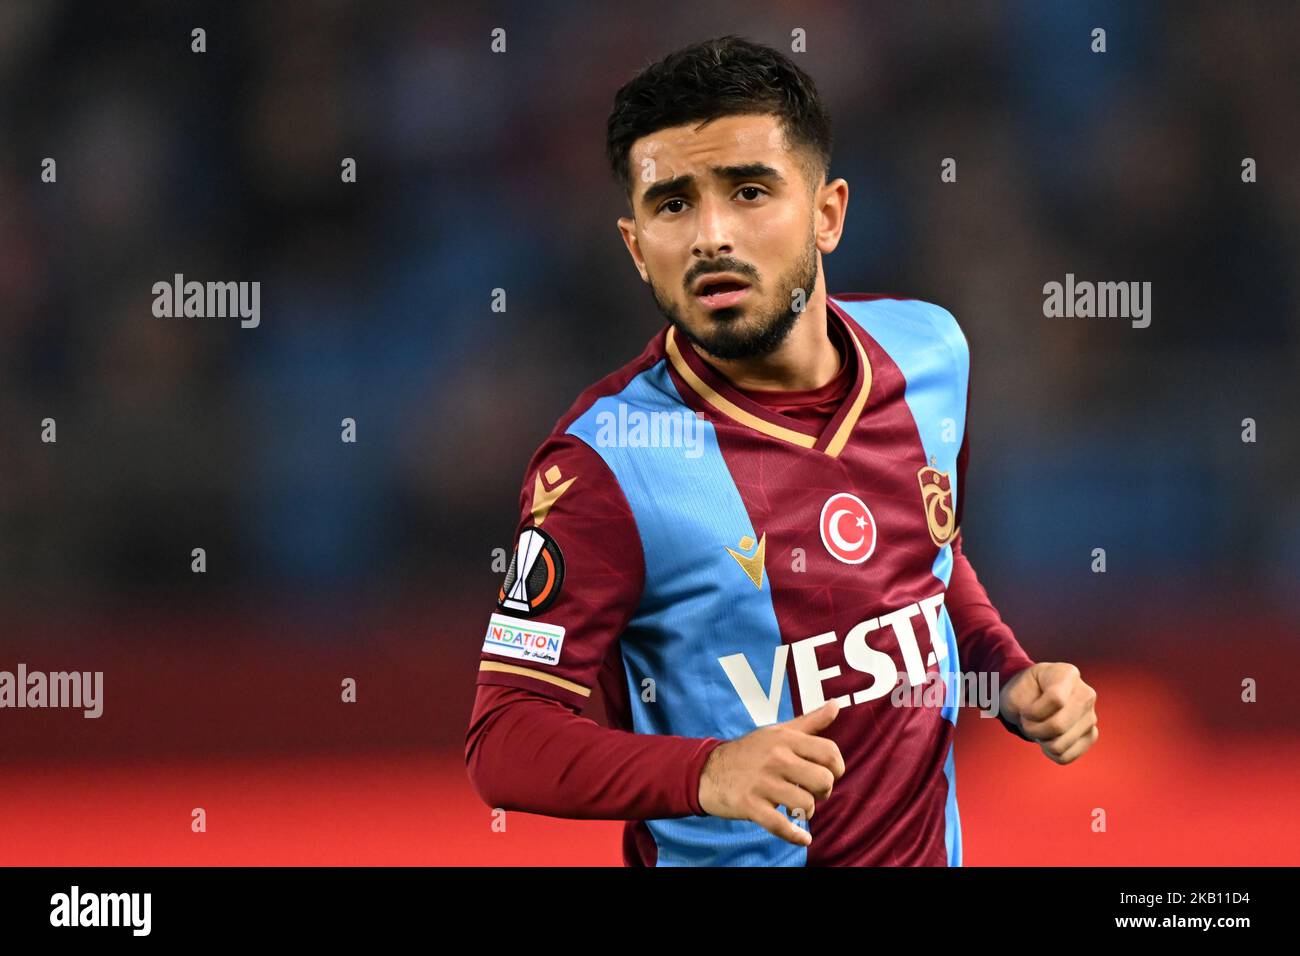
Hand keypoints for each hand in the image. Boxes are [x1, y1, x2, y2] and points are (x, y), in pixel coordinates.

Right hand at [697, 699, 846, 845]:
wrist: (708, 771)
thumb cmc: (750, 751)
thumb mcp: (778, 731)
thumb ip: (810, 721)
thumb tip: (835, 705)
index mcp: (785, 739)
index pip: (829, 752)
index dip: (837, 767)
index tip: (830, 773)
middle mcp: (776, 758)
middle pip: (823, 780)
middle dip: (824, 791)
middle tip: (813, 791)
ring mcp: (763, 783)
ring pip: (806, 804)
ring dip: (807, 810)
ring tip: (797, 806)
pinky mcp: (751, 805)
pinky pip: (781, 825)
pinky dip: (795, 835)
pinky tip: (803, 837)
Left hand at [1001, 662, 1098, 763]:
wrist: (1031, 698)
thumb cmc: (1023, 692)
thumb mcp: (1015, 694)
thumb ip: (1029, 713)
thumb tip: (1053, 740)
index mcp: (1067, 674)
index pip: (1055, 700)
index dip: (1032, 712)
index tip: (1024, 710)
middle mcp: (1086, 693)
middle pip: (1059, 725)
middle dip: (1034, 729)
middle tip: (1027, 722)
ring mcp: (1091, 715)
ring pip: (1061, 744)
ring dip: (1041, 741)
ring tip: (1039, 728)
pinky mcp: (1091, 735)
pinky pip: (1066, 756)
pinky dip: (1050, 752)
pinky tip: (1048, 739)